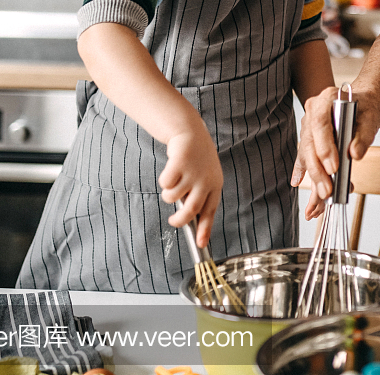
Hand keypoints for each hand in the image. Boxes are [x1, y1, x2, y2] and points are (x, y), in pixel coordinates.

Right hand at [159, 124, 222, 247]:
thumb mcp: (205, 178)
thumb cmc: (198, 161)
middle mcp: (206, 180)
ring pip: (173, 197)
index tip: (201, 244)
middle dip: (179, 220)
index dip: (205, 229)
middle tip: (173, 221)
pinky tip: (171, 169)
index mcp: (215, 185)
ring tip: (174, 183)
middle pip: (191, 210)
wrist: (191, 134)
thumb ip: (199, 197)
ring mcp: (193, 172)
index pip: (210, 212)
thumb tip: (189, 222)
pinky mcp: (179, 163)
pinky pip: (165, 183)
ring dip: (169, 194)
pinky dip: (164, 180)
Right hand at [290, 84, 379, 219]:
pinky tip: (301, 188)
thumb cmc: (366, 109)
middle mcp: (312, 113)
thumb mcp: (371, 118)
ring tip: (320, 202)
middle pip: (310, 144)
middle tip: (327, 191)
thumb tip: (355, 154)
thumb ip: (364, 135)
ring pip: (307, 156)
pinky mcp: (310, 141)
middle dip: (318, 171)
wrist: (364, 105)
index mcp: (326, 99)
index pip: (320, 123)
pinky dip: (306, 177)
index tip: (333, 167)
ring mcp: (308, 127)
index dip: (324, 147)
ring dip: (314, 180)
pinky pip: (306, 161)